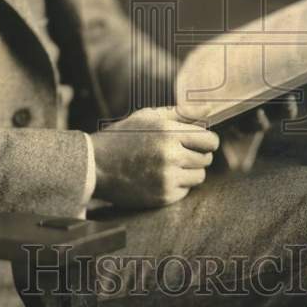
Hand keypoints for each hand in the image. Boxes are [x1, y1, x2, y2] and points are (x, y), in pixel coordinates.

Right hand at [91, 107, 219, 209]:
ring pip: (199, 176)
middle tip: (179, 152)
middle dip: (197, 154)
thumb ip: (180, 113)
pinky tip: (159, 177)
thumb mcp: (148, 116)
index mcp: (168, 132)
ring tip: (169, 165)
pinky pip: (185, 190)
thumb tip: (208, 110)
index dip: (207, 140)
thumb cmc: (122, 137)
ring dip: (189, 171)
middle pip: (206, 159)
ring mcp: (167, 178)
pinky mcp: (163, 196)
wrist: (95, 165)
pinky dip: (178, 185)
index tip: (199, 141)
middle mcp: (170, 155)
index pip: (210, 140)